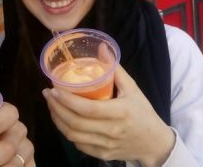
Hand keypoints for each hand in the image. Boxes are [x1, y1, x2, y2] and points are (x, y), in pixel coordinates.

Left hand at [43, 66, 174, 166]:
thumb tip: (101, 47)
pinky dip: (67, 132)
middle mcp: (111, 131)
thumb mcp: (133, 88)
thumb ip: (115, 68)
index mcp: (119, 112)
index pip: (87, 109)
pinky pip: (78, 144)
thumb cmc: (143, 112)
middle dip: (56, 108)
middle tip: (48, 94)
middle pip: (75, 123)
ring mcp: (105, 145)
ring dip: (58, 120)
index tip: (54, 89)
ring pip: (73, 135)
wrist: (154, 143)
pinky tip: (63, 120)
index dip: (67, 100)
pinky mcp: (102, 155)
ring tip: (52, 105)